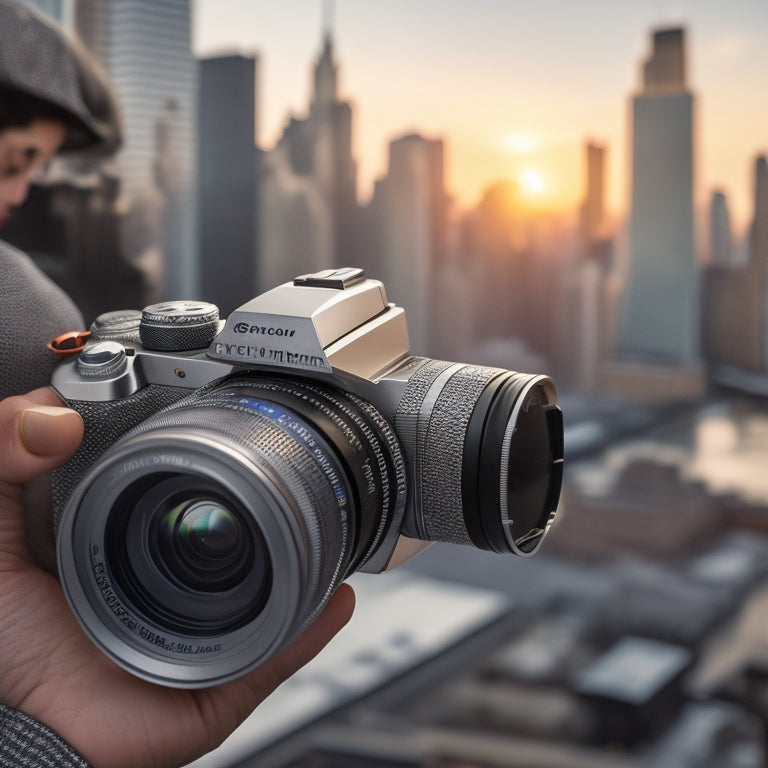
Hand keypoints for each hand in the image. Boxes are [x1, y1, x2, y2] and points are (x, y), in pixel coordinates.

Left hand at [0, 388, 354, 767]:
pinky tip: (331, 595)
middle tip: (291, 465)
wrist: (22, 738)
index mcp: (125, 540)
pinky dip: (310, 629)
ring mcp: (202, 631)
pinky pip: (275, 656)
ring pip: (267, 589)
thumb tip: (56, 414)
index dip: (206, 452)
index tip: (227, 414)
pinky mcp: (219, 683)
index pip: (178, 487)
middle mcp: (172, 581)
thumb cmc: (6, 647)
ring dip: (304, 558)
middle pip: (235, 535)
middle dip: (272, 500)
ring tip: (324, 521)